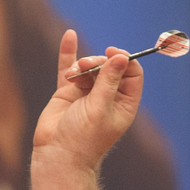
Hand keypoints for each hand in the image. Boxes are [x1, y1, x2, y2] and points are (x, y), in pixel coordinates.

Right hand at [32, 29, 143, 169]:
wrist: (57, 154)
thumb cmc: (83, 138)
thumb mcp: (100, 108)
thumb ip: (109, 81)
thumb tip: (122, 57)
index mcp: (124, 103)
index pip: (132, 74)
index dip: (124, 60)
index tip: (112, 53)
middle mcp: (107, 96)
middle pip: (110, 66)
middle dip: (98, 61)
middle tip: (86, 66)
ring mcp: (87, 93)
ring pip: (89, 66)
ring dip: (81, 65)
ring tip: (73, 75)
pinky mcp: (68, 91)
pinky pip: (69, 68)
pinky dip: (68, 53)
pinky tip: (69, 35)